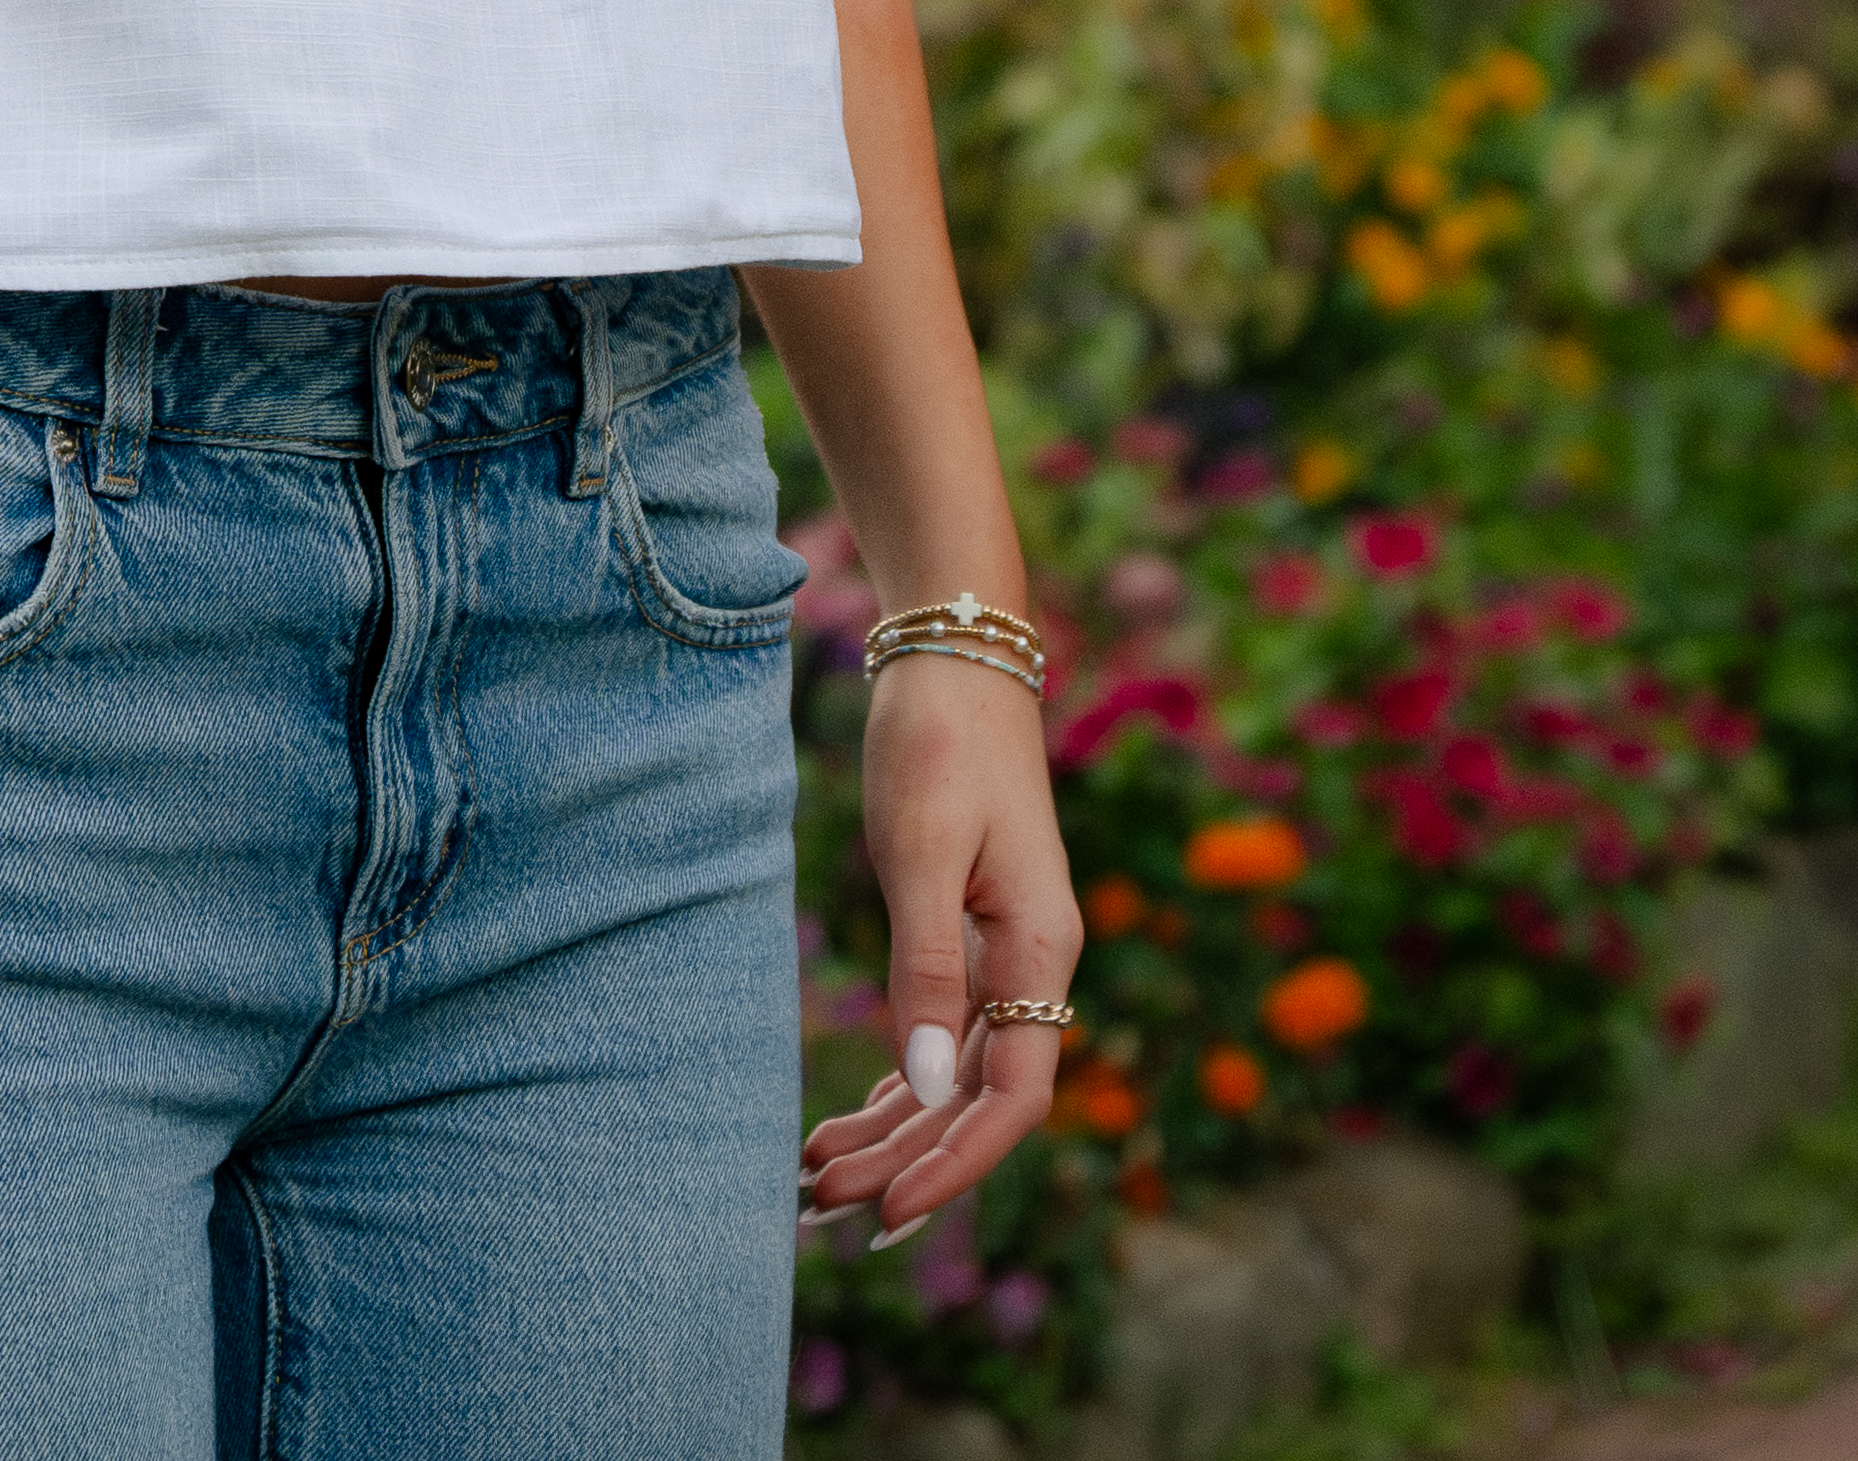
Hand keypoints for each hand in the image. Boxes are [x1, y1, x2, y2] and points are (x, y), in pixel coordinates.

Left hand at [802, 665, 1080, 1251]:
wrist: (954, 647)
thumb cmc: (939, 737)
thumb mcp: (923, 849)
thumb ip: (929, 967)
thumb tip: (924, 1085)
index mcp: (1041, 953)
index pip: (1011, 1099)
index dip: (953, 1164)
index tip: (888, 1210)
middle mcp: (1033, 967)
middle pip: (976, 1100)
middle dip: (904, 1161)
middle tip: (818, 1208)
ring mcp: (1005, 953)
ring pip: (954, 1075)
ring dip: (893, 1131)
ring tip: (815, 1179)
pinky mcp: (973, 932)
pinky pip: (943, 1034)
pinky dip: (898, 1081)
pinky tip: (852, 1118)